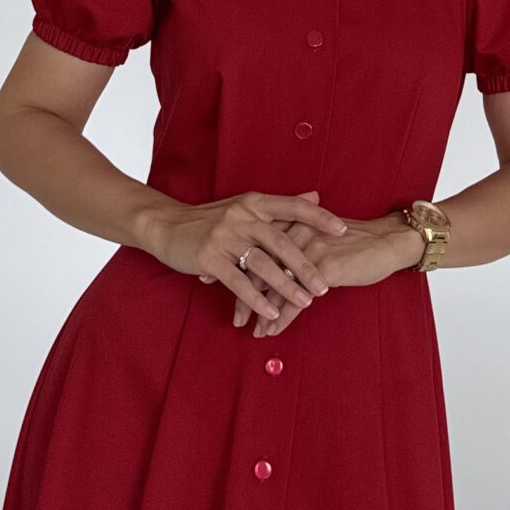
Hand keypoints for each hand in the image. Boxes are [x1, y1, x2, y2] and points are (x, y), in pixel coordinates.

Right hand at [152, 189, 346, 329]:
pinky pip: (237, 281)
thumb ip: (279, 206)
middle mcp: (241, 216)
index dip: (318, 218)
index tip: (343, 230)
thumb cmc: (210, 219)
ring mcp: (224, 236)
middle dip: (305, 266)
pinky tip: (269, 313)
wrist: (165, 225)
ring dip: (285, 286)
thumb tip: (315, 196)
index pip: (292, 207)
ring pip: (262, 264)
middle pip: (280, 242)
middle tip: (324, 286)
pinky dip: (256, 299)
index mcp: (253, 203)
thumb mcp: (244, 206)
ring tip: (304, 303)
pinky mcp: (208, 257)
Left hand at [245, 209, 423, 340]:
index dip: (239, 270)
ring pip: (274, 287)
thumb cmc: (356, 241)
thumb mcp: (321, 234)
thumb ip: (297, 244)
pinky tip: (273, 330)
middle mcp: (296, 235)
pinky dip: (281, 318)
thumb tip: (276, 263)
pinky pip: (295, 300)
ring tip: (254, 329)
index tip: (226, 286)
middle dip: (244, 296)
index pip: (256, 249)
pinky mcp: (323, 270)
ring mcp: (309, 253)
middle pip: (259, 269)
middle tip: (236, 317)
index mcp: (292, 223)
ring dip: (261, 312)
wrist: (388, 241)